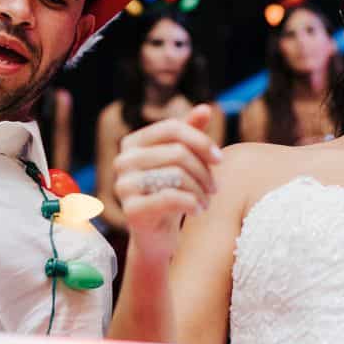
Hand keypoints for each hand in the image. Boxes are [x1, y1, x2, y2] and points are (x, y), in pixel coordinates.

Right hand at [113, 104, 221, 262]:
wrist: (156, 236)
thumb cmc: (171, 192)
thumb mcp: (181, 162)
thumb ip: (191, 134)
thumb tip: (205, 108)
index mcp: (132, 143)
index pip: (172, 127)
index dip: (200, 140)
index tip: (220, 159)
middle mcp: (123, 160)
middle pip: (178, 152)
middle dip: (204, 171)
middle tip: (215, 188)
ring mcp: (123, 185)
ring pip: (177, 175)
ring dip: (201, 190)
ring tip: (206, 201)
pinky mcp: (131, 210)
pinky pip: (171, 198)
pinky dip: (193, 203)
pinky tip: (198, 210)